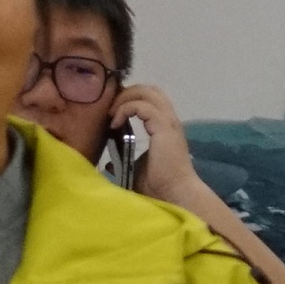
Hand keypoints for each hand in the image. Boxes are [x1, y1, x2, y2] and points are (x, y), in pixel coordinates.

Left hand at [115, 81, 208, 206]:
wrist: (175, 194)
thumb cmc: (159, 187)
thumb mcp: (137, 168)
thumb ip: (127, 160)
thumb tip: (109, 163)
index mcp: (165, 127)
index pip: (150, 99)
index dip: (130, 99)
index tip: (112, 114)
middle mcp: (169, 120)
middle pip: (149, 89)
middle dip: (127, 93)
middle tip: (111, 109)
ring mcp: (168, 122)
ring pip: (147, 92)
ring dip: (125, 98)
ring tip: (112, 113)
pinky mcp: (164, 127)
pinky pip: (142, 106)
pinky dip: (126, 109)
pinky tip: (115, 123)